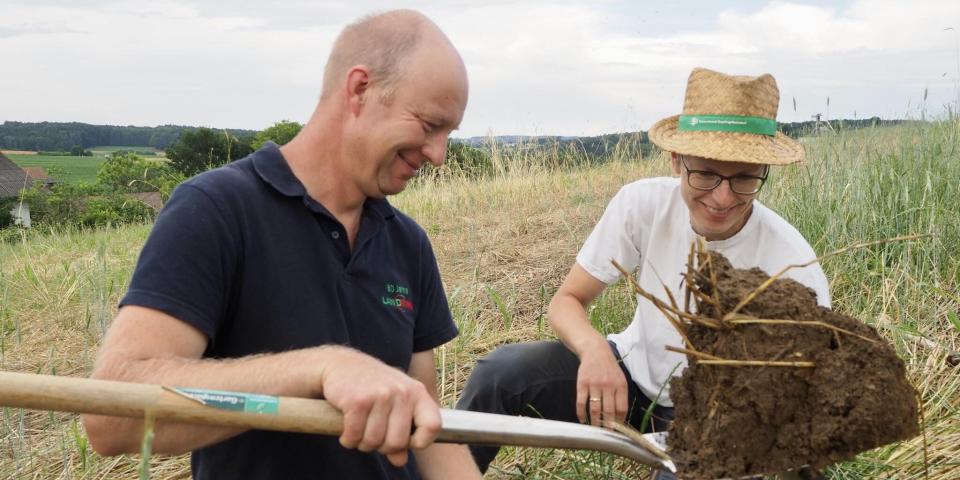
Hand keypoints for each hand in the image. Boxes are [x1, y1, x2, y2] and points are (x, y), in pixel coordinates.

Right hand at [317, 347, 440, 466]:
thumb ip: (401, 433)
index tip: (405, 442)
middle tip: (372, 436)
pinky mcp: (358, 401)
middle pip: (397, 442)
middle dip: (382, 447)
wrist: (341, 364)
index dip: (420, 441)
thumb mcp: (394, 404)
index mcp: (417, 392)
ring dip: (362, 443)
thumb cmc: (372, 386)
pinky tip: (346, 430)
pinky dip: (348, 439)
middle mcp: (402, 392)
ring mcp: (381, 395)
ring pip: (374, 441)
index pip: (433, 426)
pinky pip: (354, 436)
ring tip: (359, 431)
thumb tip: (401, 461)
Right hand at [575, 342, 627, 426]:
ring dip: (595, 422)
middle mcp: (608, 385)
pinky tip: (582, 419)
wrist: (595, 351)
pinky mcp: (582, 383)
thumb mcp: (620, 378)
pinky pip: (581, 402)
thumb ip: (621, 395)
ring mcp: (594, 384)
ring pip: (595, 409)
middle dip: (608, 425)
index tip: (617, 429)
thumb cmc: (609, 368)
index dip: (619, 421)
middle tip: (606, 433)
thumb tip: (620, 417)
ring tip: (595, 429)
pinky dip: (581, 413)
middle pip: (608, 411)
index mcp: (620, 385)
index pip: (622, 409)